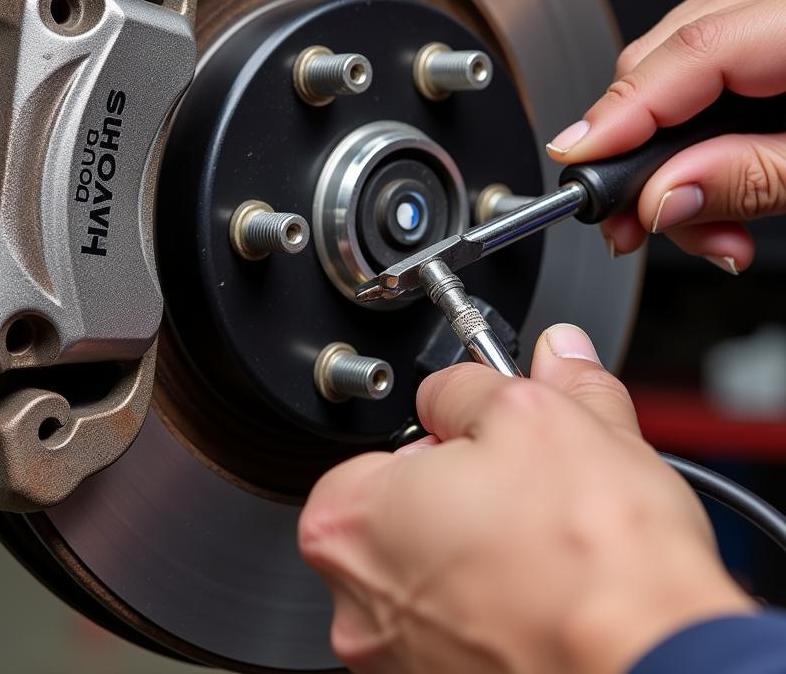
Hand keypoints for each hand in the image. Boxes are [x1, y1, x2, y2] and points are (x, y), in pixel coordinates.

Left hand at [298, 326, 750, 673]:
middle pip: (405, 514)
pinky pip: (468, 625)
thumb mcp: (537, 415)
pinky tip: (551, 591)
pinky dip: (502, 607)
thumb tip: (532, 359)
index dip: (442, 436)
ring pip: (440, 574)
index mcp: (348, 521)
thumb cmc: (588, 560)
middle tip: (525, 488)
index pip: (379, 447)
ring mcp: (402, 660)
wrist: (656, 665)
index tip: (485, 442)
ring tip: (546, 544)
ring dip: (485, 551)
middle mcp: (358, 604)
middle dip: (464, 491)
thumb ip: (497, 383)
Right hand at [545, 0, 785, 269]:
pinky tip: (709, 173)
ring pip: (669, 60)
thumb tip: (660, 197)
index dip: (618, 116)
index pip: (684, 54)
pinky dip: (690, 121)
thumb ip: (755, 179)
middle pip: (660, 60)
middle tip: (642, 228)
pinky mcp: (765, 7)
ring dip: (664, 148)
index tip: (574, 166)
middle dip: (639, 155)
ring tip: (702, 224)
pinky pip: (700, 55)